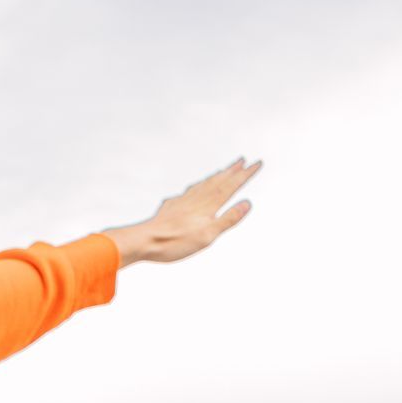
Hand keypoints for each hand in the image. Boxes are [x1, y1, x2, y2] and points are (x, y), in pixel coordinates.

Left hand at [106, 158, 261, 265]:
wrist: (144, 241)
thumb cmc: (175, 242)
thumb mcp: (208, 235)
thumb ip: (228, 219)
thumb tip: (247, 203)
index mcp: (208, 205)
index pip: (231, 186)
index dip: (245, 175)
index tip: (257, 163)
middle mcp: (196, 199)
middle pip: (217, 181)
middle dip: (232, 170)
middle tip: (242, 160)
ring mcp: (183, 201)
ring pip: (203, 184)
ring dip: (216, 176)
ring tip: (223, 170)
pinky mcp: (171, 207)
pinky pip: (189, 191)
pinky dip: (198, 185)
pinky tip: (195, 188)